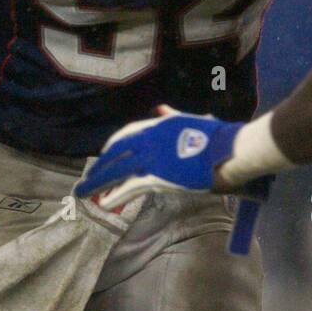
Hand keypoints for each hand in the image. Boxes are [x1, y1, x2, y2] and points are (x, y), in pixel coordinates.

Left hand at [75, 105, 270, 210]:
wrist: (226, 151)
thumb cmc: (215, 136)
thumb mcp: (191, 120)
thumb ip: (172, 116)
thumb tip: (161, 108)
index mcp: (157, 125)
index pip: (126, 134)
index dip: (113, 146)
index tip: (104, 155)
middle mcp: (149, 140)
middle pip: (115, 154)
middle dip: (99, 168)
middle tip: (86, 180)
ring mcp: (151, 158)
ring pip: (117, 171)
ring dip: (98, 183)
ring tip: (84, 193)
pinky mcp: (157, 176)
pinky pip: (130, 187)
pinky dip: (116, 195)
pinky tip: (105, 202)